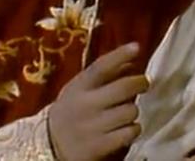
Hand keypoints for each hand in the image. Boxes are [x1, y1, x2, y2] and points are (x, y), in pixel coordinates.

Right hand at [48, 42, 148, 160]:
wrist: (50, 145)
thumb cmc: (72, 110)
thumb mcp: (80, 89)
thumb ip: (104, 74)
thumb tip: (131, 60)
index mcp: (79, 86)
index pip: (101, 67)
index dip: (119, 55)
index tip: (136, 48)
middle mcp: (85, 105)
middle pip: (123, 88)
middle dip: (140, 83)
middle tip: (144, 83)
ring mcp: (92, 127)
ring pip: (130, 111)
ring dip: (133, 110)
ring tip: (126, 111)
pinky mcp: (99, 147)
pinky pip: (130, 132)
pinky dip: (133, 129)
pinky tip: (126, 128)